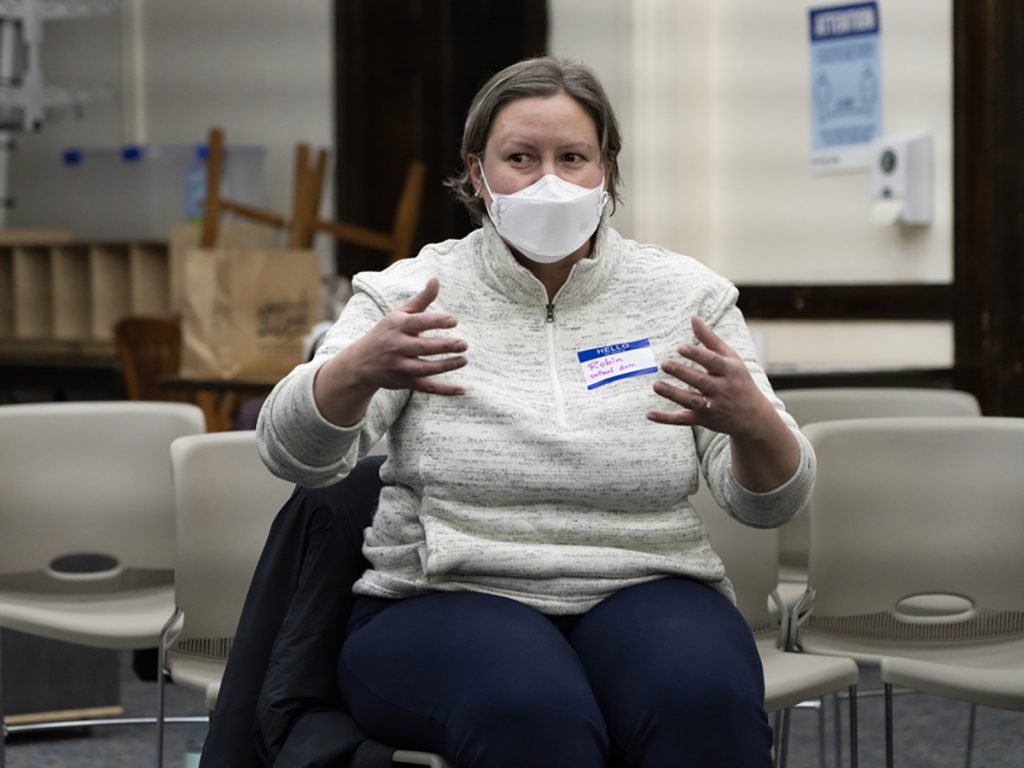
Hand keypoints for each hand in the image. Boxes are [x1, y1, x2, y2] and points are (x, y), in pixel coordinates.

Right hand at [346, 277, 467, 395]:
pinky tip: (462, 389)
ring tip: (464, 360)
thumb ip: (420, 300)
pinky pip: (426, 388)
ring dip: (446, 366)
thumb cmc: (386, 333)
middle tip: (464, 344)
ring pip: (425, 369)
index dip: (436, 321)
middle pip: (423, 347)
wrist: (360, 363)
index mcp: (397, 326)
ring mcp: (400, 366)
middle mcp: (397, 347)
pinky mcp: (404, 382)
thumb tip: (436, 280)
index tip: (454, 320)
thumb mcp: (399, 315)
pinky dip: (444, 390)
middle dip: (444, 346)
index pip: (418, 323)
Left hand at [646, 316, 771, 436]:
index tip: (681, 347)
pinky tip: (649, 414)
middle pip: (700, 381)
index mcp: (729, 371)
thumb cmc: (738, 380)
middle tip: (664, 364)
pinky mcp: (702, 420)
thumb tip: (693, 318)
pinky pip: (682, 420)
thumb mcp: (730, 359)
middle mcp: (722, 389)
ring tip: (656, 385)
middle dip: (682, 373)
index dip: (697, 355)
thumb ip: (710, 339)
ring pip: (691, 401)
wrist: (753, 417)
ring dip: (673, 394)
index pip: (712, 362)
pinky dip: (666, 418)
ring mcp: (712, 407)